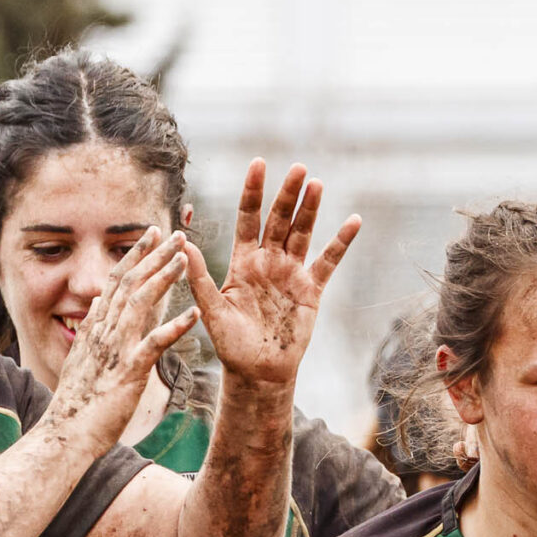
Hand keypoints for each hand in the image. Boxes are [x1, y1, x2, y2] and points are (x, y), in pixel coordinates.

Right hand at [45, 232, 196, 454]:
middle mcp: (104, 331)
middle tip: (177, 233)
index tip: (152, 234)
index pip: (117, 280)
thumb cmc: (79, 400)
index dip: (136, 255)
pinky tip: (195, 315)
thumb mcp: (82, 356)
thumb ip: (91, 328)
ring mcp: (116, 350)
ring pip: (141, 304)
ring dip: (164, 279)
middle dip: (154, 256)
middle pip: (131, 283)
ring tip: (185, 260)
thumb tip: (96, 302)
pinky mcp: (129, 371)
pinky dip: (175, 328)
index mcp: (96, 327)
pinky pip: (154, 345)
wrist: (67, 433)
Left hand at [194, 159, 361, 389]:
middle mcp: (268, 261)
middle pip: (279, 219)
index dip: (253, 191)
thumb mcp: (211, 309)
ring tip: (317, 184)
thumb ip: (199, 277)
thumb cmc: (231, 344)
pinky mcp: (311, 289)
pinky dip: (341, 242)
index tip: (258, 164)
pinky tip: (353, 221)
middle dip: (287, 194)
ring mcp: (291, 273)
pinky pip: (328, 261)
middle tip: (297, 168)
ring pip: (303, 233)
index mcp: (243, 261)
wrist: (258, 372)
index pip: (248, 217)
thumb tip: (183, 244)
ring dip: (310, 209)